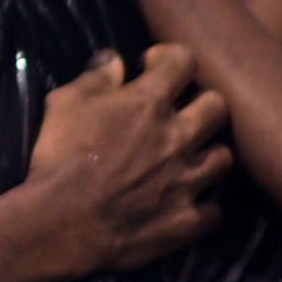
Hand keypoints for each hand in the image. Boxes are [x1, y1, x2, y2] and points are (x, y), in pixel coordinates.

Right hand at [19, 45, 231, 275]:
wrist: (61, 224)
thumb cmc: (58, 158)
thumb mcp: (64, 104)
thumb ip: (95, 78)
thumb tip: (114, 58)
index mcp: (148, 103)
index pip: (184, 59)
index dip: (169, 57)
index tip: (151, 68)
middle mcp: (178, 137)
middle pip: (218, 105)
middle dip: (200, 102)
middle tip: (177, 114)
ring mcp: (187, 180)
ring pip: (223, 157)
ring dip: (205, 154)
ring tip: (185, 160)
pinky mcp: (187, 219)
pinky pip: (213, 210)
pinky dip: (201, 206)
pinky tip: (183, 203)